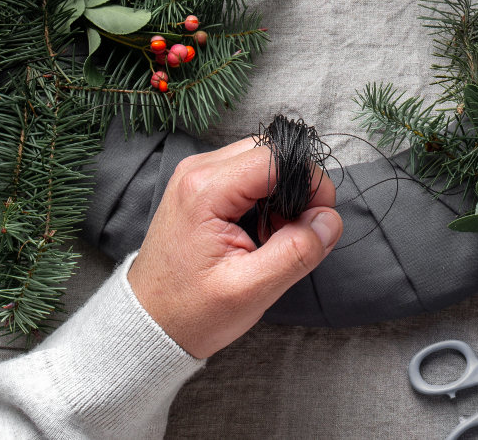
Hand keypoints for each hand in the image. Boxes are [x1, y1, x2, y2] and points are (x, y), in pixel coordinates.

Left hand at [126, 137, 342, 357]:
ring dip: (282, 194)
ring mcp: (196, 176)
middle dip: (297, 188)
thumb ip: (297, 251)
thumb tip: (329, 220)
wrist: (148, 324)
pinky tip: (261, 233)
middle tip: (299, 233)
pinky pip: (247, 175)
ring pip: (262, 161)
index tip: (320, 220)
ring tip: (275, 237)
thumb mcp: (251, 290)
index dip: (310, 183)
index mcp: (204, 190)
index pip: (278, 157)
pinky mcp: (201, 187)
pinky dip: (266, 198)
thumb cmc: (191, 312)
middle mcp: (197, 171)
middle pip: (271, 153)